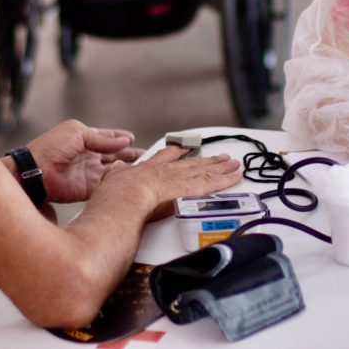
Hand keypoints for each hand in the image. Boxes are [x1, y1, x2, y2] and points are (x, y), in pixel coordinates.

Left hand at [25, 120, 139, 203]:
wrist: (34, 173)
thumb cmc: (49, 148)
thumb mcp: (77, 133)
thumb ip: (102, 139)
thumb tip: (125, 140)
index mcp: (85, 139)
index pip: (109, 138)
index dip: (122, 139)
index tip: (133, 139)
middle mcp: (89, 156)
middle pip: (115, 155)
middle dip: (130, 155)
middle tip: (147, 156)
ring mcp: (90, 172)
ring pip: (115, 171)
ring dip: (128, 169)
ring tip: (144, 168)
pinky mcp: (89, 188)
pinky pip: (108, 185)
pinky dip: (119, 183)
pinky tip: (130, 181)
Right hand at [102, 146, 242, 220]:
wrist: (126, 199)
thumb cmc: (115, 197)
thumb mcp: (112, 181)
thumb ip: (117, 175)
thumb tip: (117, 169)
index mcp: (148, 169)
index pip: (166, 158)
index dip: (177, 153)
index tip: (184, 149)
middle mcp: (168, 170)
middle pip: (191, 163)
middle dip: (205, 160)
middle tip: (218, 156)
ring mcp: (181, 178)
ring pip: (206, 170)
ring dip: (220, 167)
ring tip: (232, 163)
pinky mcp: (193, 189)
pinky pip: (216, 183)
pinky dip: (227, 179)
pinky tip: (236, 176)